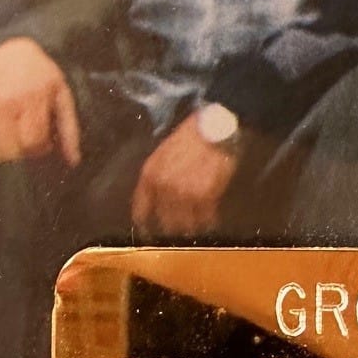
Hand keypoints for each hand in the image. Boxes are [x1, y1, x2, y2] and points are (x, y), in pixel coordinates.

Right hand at [0, 36, 80, 166]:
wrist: (7, 50)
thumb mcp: (61, 95)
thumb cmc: (39, 75)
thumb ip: (69, 130)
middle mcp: (3, 104)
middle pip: (11, 151)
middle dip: (23, 150)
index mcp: (30, 99)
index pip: (32, 142)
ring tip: (12, 136)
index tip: (44, 138)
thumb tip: (74, 161)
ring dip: (4, 152)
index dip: (41, 147)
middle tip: (27, 136)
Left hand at [130, 114, 238, 236]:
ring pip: (184, 225)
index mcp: (150, 176)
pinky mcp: (206, 197)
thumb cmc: (191, 135)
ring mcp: (185, 194)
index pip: (141, 211)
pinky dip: (207, 222)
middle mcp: (164, 188)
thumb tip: (157, 197)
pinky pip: (205, 219)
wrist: (215, 126)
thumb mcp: (164, 152)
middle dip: (170, 228)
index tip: (149, 230)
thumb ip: (157, 176)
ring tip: (194, 229)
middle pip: (164, 222)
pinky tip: (209, 222)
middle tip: (177, 230)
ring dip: (189, 228)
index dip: (145, 224)